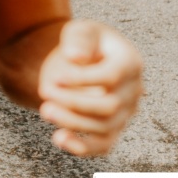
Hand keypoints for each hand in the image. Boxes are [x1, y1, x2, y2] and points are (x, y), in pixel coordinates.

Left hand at [37, 19, 142, 156]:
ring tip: (45, 110)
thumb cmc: (83, 43)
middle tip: (45, 92)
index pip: (112, 77)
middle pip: (109, 106)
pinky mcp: (112, 128)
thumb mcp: (80, 30)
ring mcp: (125, 112)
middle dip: (74, 102)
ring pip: (105, 128)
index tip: (57, 77)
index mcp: (130, 62)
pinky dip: (82, 147)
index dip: (83, 80)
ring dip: (72, 123)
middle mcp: (133, 90)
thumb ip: (79, 39)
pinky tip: (58, 138)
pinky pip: (103, 145)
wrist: (80, 60)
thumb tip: (76, 58)